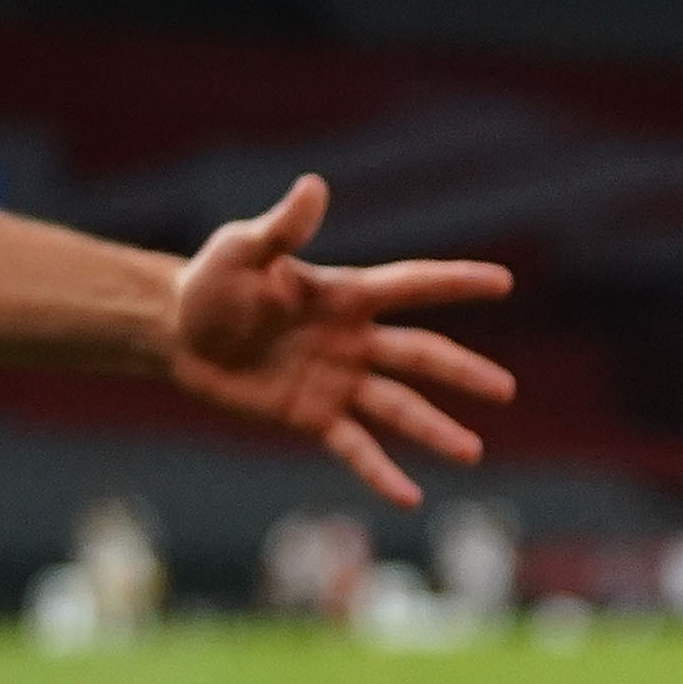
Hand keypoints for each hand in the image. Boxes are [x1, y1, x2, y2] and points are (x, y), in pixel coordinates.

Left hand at [160, 172, 521, 505]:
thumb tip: (314, 186)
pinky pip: (355, 449)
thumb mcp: (242, 251)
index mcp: (345, 295)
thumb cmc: (212, 282)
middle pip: (419, 355)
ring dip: (435, 430)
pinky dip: (381, 473)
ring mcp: (338, 382)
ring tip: (472, 453)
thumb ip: (284, 229)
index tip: (503, 283)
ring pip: (398, 408)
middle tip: (505, 389)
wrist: (177, 333)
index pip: (411, 286)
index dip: (455, 283)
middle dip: (462, 372)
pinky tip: (410, 497)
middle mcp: (353, 340)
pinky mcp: (313, 419)